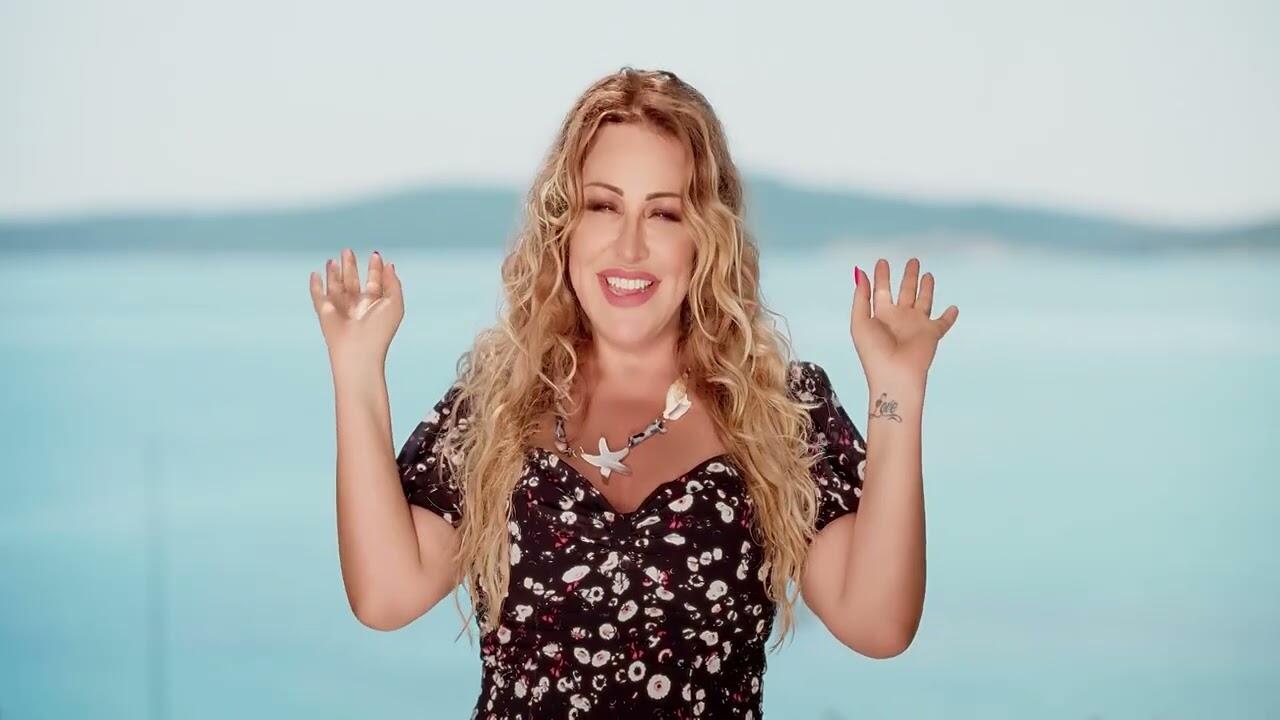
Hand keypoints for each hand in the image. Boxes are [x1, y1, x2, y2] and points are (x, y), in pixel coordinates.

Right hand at [309, 248, 404, 367]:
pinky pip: (318, 297)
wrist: (359, 350)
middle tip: (347, 251)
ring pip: (336, 286)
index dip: (375, 268)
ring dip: (334, 272)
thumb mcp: (395, 303)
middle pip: (352, 281)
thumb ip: (393, 283)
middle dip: (350, 266)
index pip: (374, 282)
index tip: (375, 256)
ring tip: (334, 260)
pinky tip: (315, 274)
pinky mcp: (325, 314)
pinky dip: (315, 286)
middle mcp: (357, 306)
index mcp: (375, 304)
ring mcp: (341, 309)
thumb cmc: (380, 329)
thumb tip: (389, 265)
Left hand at [851, 257, 957, 388]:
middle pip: (905, 291)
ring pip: (924, 301)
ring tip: (928, 274)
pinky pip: (943, 323)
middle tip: (913, 260)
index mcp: (881, 315)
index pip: (881, 290)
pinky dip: (949, 316)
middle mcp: (899, 318)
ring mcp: (916, 325)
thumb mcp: (860, 321)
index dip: (881, 276)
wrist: (894, 375)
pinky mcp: (931, 333)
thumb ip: (861, 296)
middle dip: (909, 276)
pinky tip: (954, 308)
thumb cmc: (873, 352)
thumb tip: (859, 271)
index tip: (882, 261)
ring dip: (926, 288)